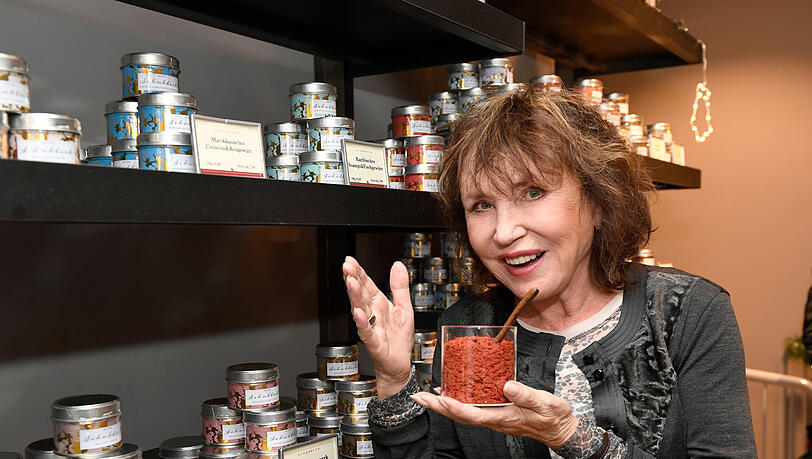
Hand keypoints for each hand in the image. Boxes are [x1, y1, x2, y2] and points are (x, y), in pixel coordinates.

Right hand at [343, 256, 413, 397]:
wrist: (400, 364)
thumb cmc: (398, 339)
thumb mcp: (404, 307)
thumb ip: (399, 286)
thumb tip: (397, 265)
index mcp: (378, 304)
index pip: (366, 284)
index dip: (359, 272)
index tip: (350, 260)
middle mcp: (372, 314)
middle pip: (360, 293)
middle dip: (353, 279)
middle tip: (346, 267)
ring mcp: (371, 327)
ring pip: (360, 309)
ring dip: (354, 296)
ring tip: (351, 282)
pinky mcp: (374, 342)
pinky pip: (366, 331)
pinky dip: (362, 322)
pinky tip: (358, 312)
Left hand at [410, 380, 578, 447]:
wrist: (561, 428)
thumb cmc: (553, 417)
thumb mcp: (544, 403)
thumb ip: (525, 394)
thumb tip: (507, 385)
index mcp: (503, 417)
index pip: (472, 414)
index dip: (454, 407)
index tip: (439, 399)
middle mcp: (494, 418)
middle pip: (460, 414)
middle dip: (438, 406)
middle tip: (419, 397)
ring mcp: (494, 416)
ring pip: (463, 412)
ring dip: (443, 405)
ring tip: (427, 396)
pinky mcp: (497, 412)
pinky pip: (472, 408)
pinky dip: (458, 401)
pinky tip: (452, 393)